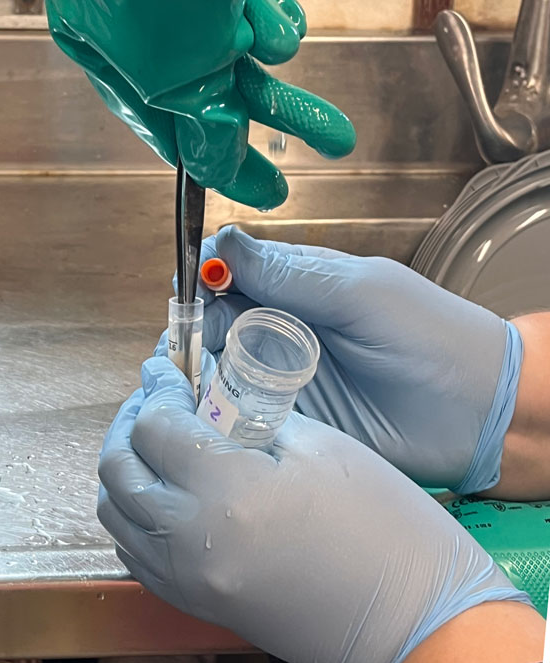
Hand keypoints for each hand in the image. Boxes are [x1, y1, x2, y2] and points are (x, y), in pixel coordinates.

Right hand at [45, 0, 355, 210]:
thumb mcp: (172, 84)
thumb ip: (200, 129)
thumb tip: (218, 168)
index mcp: (99, 49)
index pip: (159, 126)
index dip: (206, 162)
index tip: (239, 189)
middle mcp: (138, 20)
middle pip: (207, 97)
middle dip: (256, 141)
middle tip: (281, 183)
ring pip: (245, 61)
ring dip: (289, 101)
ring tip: (334, 136)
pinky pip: (262, 10)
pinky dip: (274, 23)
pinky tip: (272, 21)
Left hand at [98, 356, 528, 662]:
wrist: (410, 621)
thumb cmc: (381, 525)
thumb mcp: (317, 447)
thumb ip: (250, 416)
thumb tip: (208, 394)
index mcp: (228, 490)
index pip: (156, 427)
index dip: (157, 387)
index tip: (164, 366)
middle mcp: (190, 539)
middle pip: (118, 469)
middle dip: (129, 422)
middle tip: (155, 397)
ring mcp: (186, 578)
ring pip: (113, 513)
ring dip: (122, 468)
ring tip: (152, 439)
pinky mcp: (193, 602)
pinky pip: (132, 551)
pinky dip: (131, 512)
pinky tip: (159, 490)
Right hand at [197, 226, 522, 493]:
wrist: (475, 413)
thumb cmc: (426, 337)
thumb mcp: (357, 293)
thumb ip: (289, 273)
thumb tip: (221, 241)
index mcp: (295, 286)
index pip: (230, 270)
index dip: (203, 273)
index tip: (190, 285)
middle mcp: (278, 328)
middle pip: (211, 319)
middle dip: (190, 325)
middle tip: (186, 343)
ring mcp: (278, 376)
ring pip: (216, 366)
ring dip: (196, 368)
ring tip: (190, 379)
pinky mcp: (283, 421)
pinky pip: (234, 412)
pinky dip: (212, 410)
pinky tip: (204, 411)